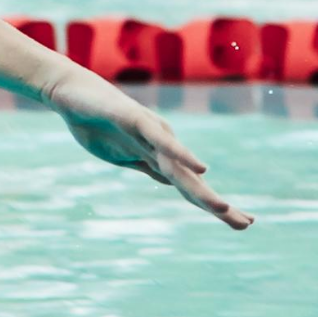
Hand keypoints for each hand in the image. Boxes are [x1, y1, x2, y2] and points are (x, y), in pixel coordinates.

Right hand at [45, 68, 253, 229]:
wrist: (70, 93)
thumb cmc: (94, 122)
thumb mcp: (122, 156)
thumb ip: (148, 166)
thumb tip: (170, 182)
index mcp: (157, 156)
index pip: (189, 186)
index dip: (213, 205)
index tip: (242, 222)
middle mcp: (162, 145)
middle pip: (192, 182)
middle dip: (217, 205)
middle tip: (247, 224)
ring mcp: (151, 133)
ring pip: (181, 168)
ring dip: (202, 190)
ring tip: (223, 209)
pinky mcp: (137, 120)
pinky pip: (161, 141)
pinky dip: (182, 154)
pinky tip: (201, 167)